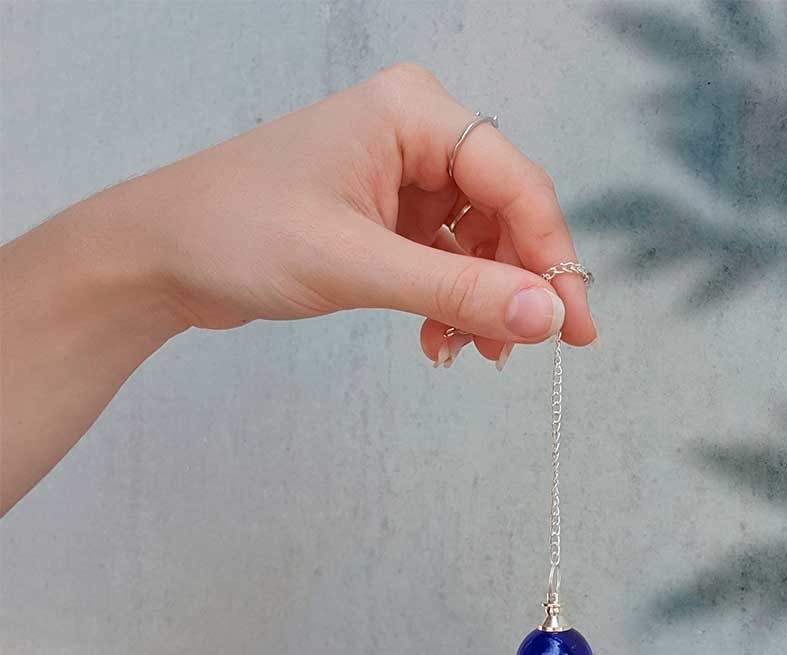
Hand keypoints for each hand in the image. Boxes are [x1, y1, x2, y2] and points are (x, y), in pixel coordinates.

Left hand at [116, 63, 596, 368]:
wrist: (160, 256)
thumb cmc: (237, 233)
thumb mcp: (357, 265)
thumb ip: (457, 292)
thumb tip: (545, 317)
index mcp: (413, 113)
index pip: (515, 182)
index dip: (551, 256)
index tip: (573, 325)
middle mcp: (415, 136)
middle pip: (505, 214)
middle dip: (515, 286)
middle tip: (523, 350)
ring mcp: (400, 178)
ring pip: (478, 246)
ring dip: (482, 304)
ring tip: (468, 354)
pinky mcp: (385, 218)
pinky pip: (444, 263)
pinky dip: (450, 305)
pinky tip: (438, 342)